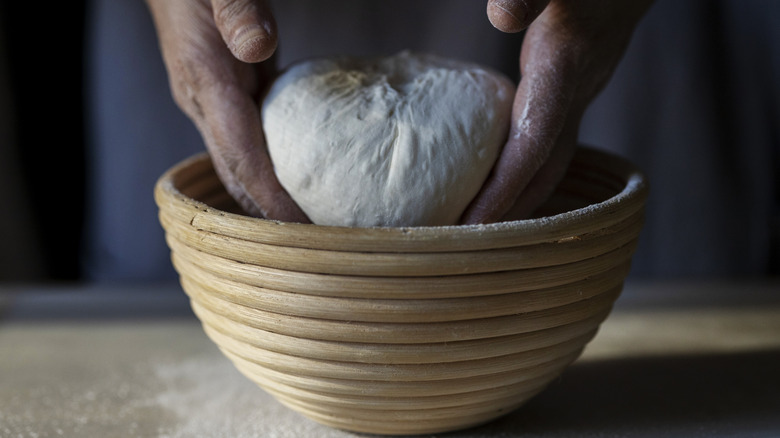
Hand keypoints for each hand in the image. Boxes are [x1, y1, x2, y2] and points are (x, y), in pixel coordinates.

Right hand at [146, 0, 308, 221]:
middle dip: (269, 215)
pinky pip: (253, 147)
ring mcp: (215, 107)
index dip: (267, 197)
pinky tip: (301, 186)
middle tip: (312, 247)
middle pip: (237, 174)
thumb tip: (259, 48)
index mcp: (204, 82)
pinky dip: (274, 173)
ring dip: (269, 202)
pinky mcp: (229, 103)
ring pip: (242, 167)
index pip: (238, 154)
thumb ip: (238, 13)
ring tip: (310, 231)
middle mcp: (204, 105)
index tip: (297, 230)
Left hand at [461, 0, 652, 223]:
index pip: (533, 148)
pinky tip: (498, 181)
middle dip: (510, 213)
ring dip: (519, 199)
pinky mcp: (572, 93)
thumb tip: (501, 15)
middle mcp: (574, 93)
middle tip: (467, 245)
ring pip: (550, 163)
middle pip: (544, 172)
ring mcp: (577, 97)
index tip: (472, 226)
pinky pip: (547, 145)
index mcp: (564, 70)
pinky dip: (522, 171)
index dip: (504, 192)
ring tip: (479, 229)